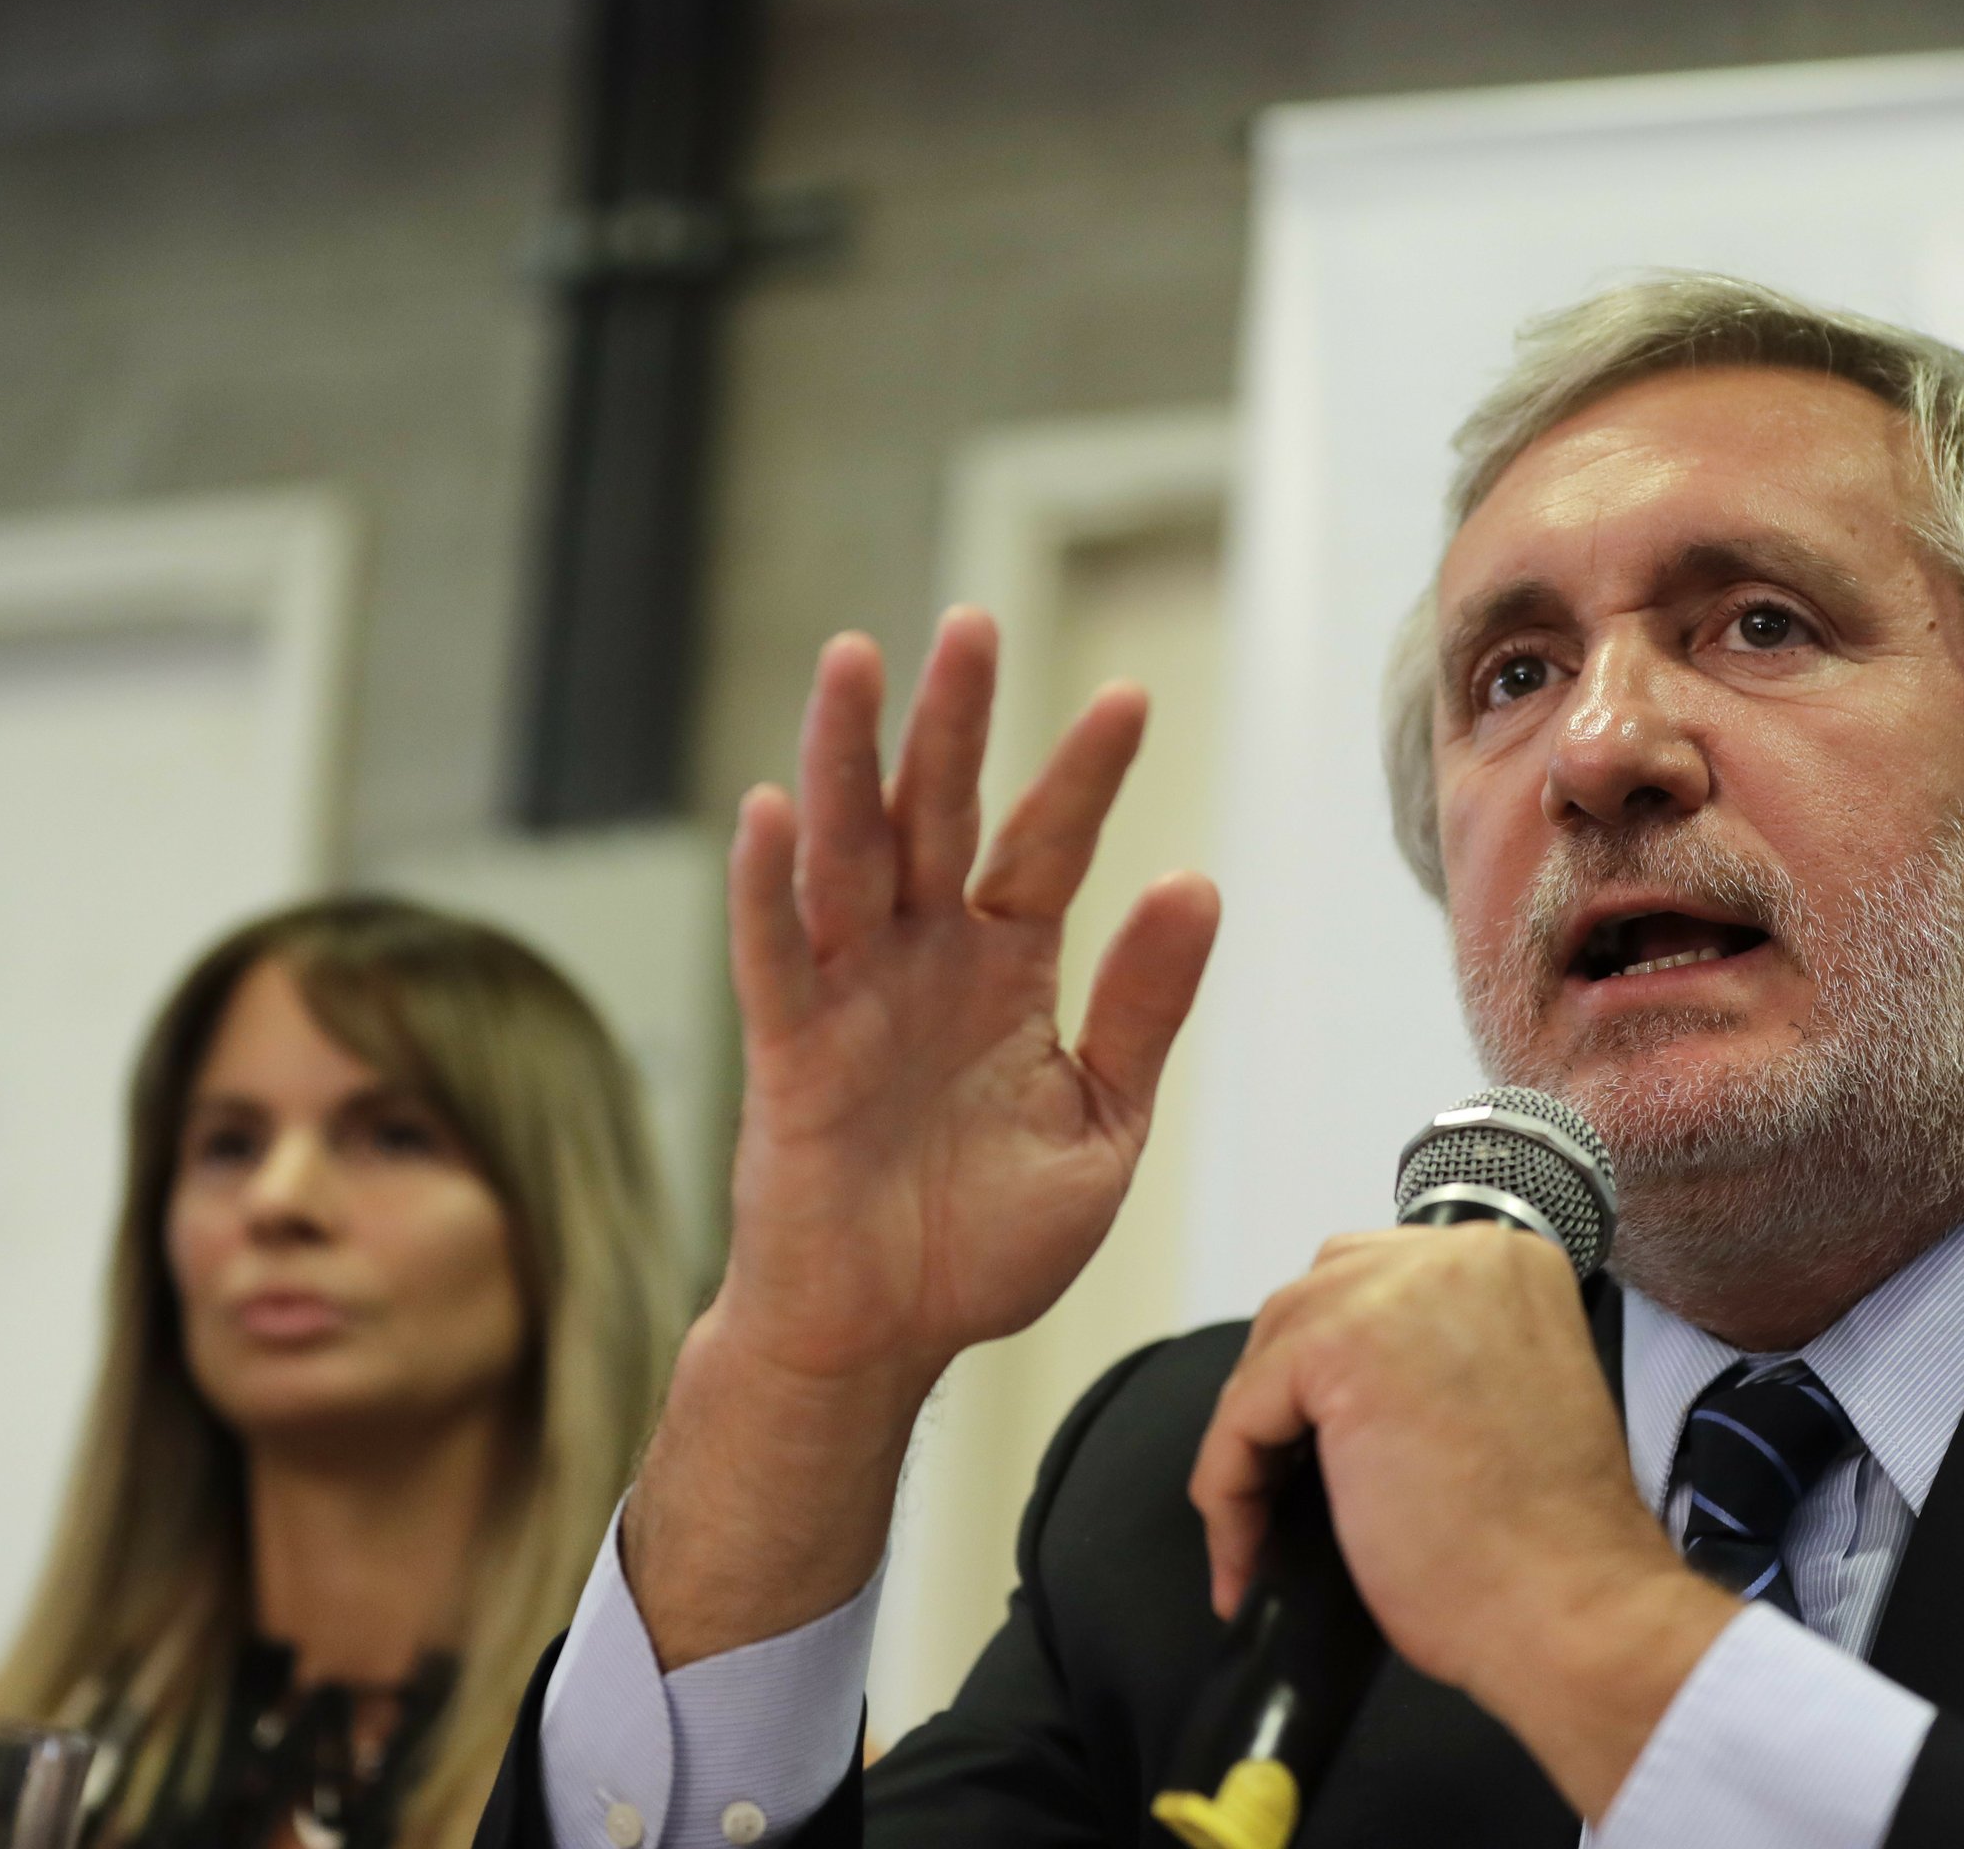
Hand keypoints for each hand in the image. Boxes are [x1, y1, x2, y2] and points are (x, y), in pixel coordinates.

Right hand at [626, 609, 1221, 1665]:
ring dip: (846, 761)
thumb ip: (1143, 1008)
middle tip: (973, 624)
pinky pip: (776, 958)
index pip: (1046, 848)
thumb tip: (1194, 881)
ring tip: (856, 664)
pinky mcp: (790, 1053)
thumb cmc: (983, 1242)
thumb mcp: (1101, 1124)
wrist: (886, 1340)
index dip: (1083, 775)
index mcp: (1005, 972)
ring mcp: (851, 998)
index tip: (1129, 696)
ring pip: (847, 857)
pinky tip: (771, 811)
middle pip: (938, 818)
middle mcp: (925, 963)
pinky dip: (769, 889)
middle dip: (954, 722)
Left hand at [1188, 1227, 1735, 1818]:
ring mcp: (1396, 1292)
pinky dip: (1230, 1484)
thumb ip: (1433, 1358)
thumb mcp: (1500, 1397)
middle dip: (1288, 1398)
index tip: (1321, 1448)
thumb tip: (1341, 1387)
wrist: (1572, 1607)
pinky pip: (1242, 1414)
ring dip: (1255, 1444)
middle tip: (1280, 1489)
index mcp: (1507, 1260)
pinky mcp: (1340, 1349)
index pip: (1375, 1286)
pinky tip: (1247, 1548)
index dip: (1334, 1374)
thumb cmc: (1550, 1543)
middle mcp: (1456, 1254)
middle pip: (1315, 1304)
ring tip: (1263, 1530)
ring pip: (1271, 1355)